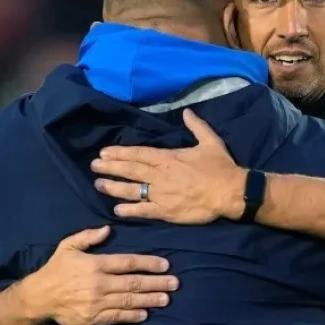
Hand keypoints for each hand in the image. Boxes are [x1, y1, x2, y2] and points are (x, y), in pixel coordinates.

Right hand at [23, 226, 178, 324]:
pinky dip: (133, 316)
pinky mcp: (94, 318)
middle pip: (134, 283)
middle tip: (175, 284)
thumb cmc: (56, 269)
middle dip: (157, 283)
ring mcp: (98, 302)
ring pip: (130, 301)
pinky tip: (146, 314)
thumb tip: (108, 229)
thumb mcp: (68, 246)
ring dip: (150, 300)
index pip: (128, 263)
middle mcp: (100, 283)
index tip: (165, 265)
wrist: (40, 297)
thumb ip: (88, 236)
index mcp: (96, 264)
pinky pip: (118, 317)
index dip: (148, 263)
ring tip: (166, 299)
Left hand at [91, 109, 247, 222]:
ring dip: (114, 187)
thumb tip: (187, 112)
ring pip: (133, 190)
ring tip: (98, 185)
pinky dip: (130, 210)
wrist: (230, 192)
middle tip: (94, 166)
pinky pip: (144, 210)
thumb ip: (196, 126)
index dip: (120, 153)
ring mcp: (162, 194)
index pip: (139, 154)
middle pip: (130, 170)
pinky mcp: (167, 211)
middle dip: (110, 167)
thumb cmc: (221, 167)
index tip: (104, 152)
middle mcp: (161, 175)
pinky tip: (117, 210)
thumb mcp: (210, 141)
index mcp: (169, 158)